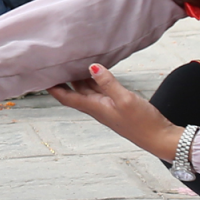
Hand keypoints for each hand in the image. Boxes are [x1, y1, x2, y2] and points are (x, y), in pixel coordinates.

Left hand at [47, 63, 183, 159]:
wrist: (160, 138)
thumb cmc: (143, 123)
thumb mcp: (125, 100)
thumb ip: (108, 83)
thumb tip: (91, 67)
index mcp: (95, 108)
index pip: (66, 97)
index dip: (52, 88)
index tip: (39, 76)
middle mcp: (97, 108)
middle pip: (75, 91)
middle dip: (63, 79)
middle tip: (55, 63)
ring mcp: (107, 107)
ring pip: (88, 90)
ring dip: (79, 78)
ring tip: (71, 62)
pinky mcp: (118, 106)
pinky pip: (101, 90)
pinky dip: (96, 80)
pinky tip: (97, 71)